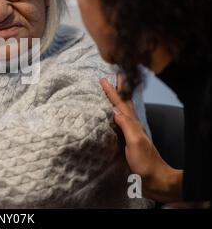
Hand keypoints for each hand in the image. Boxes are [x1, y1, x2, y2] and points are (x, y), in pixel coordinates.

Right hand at [100, 75, 182, 202]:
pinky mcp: (126, 144)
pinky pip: (117, 125)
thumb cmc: (145, 162)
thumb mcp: (135, 142)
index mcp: (133, 124)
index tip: (103, 79)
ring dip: (115, 102)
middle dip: (118, 91)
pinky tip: (109, 117)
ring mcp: (129, 135)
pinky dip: (113, 116)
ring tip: (110, 93)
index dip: (112, 92)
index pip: (120, 104)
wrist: (155, 180)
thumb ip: (126, 125)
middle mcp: (131, 127)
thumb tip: (114, 110)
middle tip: (113, 78)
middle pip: (123, 105)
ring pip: (120, 113)